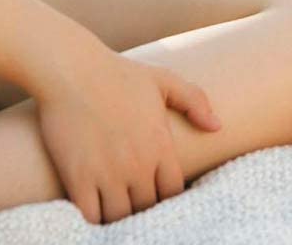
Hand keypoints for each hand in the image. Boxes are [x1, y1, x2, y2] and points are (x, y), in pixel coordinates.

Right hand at [32, 46, 220, 223]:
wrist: (73, 71)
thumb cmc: (120, 74)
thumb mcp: (164, 80)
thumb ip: (194, 101)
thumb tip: (217, 127)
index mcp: (161, 144)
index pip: (173, 191)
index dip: (165, 196)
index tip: (154, 191)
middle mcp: (138, 164)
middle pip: (147, 207)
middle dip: (141, 206)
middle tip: (132, 200)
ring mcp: (108, 174)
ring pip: (120, 218)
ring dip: (118, 216)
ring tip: (113, 206)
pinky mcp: (78, 180)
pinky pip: (91, 218)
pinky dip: (93, 220)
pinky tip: (92, 208)